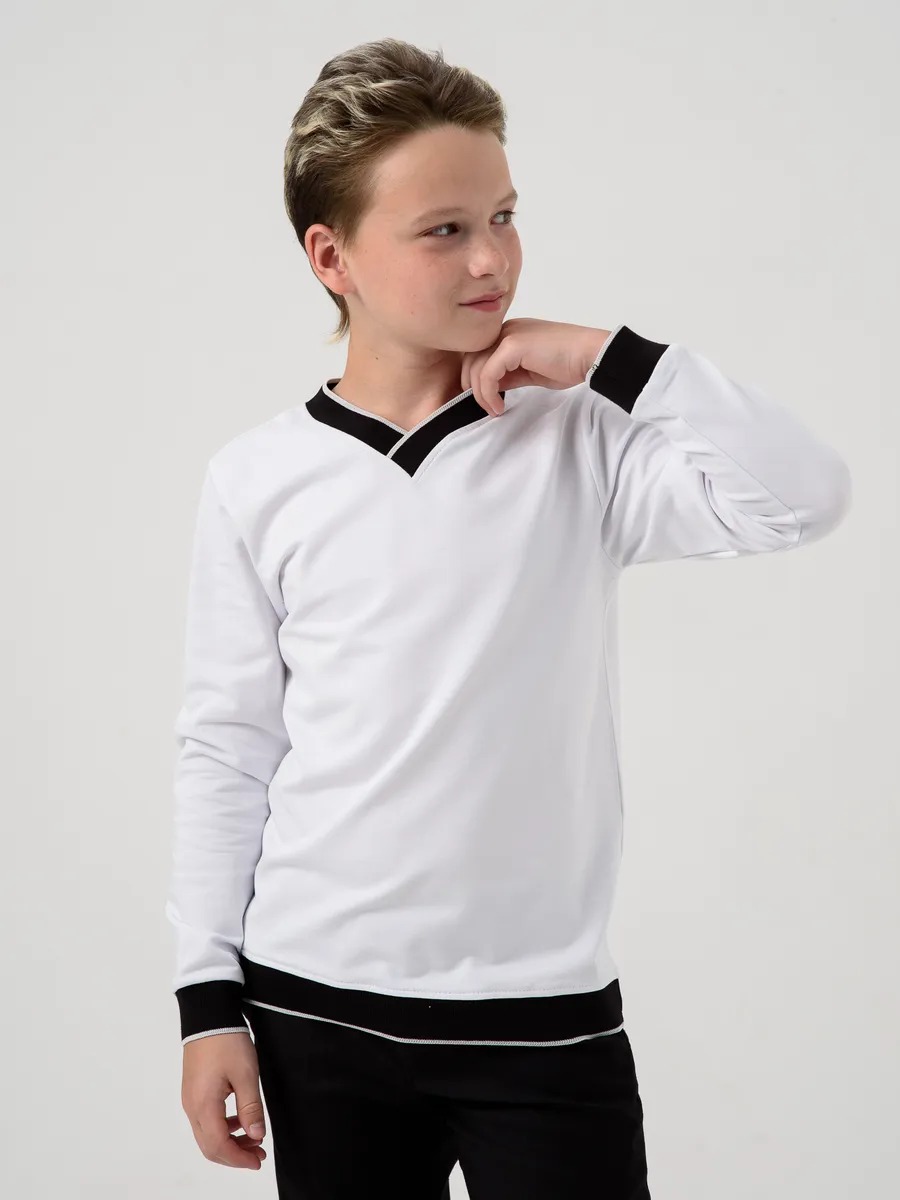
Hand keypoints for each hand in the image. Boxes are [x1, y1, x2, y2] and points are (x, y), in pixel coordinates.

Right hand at [181, 1031, 267, 1169]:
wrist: (208, 1015)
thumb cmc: (226, 1041)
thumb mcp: (246, 1074)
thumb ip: (251, 1108)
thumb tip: (256, 1135)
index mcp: (203, 1106)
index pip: (219, 1146)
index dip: (239, 1158)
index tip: (257, 1160)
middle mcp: (192, 1107)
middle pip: (210, 1146)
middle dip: (234, 1155)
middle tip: (258, 1154)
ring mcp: (190, 1100)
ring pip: (207, 1135)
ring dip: (229, 1142)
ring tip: (253, 1137)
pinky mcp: (193, 1091)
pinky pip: (205, 1120)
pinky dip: (223, 1127)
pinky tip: (239, 1120)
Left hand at [460, 318, 610, 415]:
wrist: (590, 354)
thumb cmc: (568, 363)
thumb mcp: (531, 370)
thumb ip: (510, 375)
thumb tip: (492, 388)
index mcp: (510, 333)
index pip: (478, 355)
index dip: (475, 379)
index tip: (486, 401)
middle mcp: (506, 330)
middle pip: (471, 359)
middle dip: (472, 387)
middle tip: (486, 407)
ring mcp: (508, 335)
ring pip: (476, 367)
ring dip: (481, 395)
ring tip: (495, 410)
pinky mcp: (512, 345)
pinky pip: (487, 373)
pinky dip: (488, 393)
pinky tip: (499, 406)